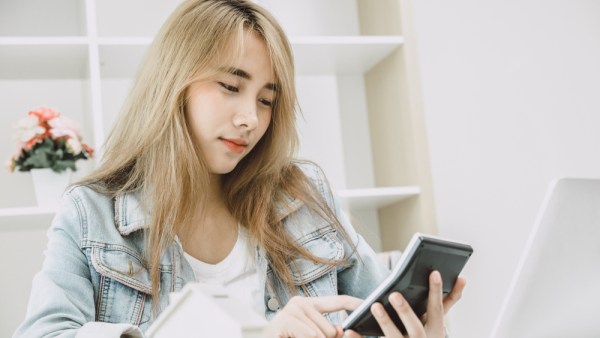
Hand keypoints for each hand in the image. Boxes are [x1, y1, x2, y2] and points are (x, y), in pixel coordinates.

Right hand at [265, 295, 362, 337]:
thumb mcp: (314, 337)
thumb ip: (329, 332)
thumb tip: (340, 330)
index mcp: (310, 305)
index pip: (338, 301)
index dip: (355, 303)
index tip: (371, 303)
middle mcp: (300, 302)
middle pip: (331, 328)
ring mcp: (291, 310)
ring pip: (321, 335)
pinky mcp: (285, 320)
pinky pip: (311, 335)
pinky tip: (292, 337)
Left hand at [345, 271, 465, 337]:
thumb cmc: (427, 336)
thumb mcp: (438, 321)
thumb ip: (449, 300)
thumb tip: (463, 277)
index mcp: (435, 331)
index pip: (437, 309)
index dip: (437, 291)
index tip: (434, 272)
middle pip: (415, 328)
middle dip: (405, 311)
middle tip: (395, 294)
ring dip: (385, 323)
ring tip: (375, 305)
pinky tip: (349, 330)